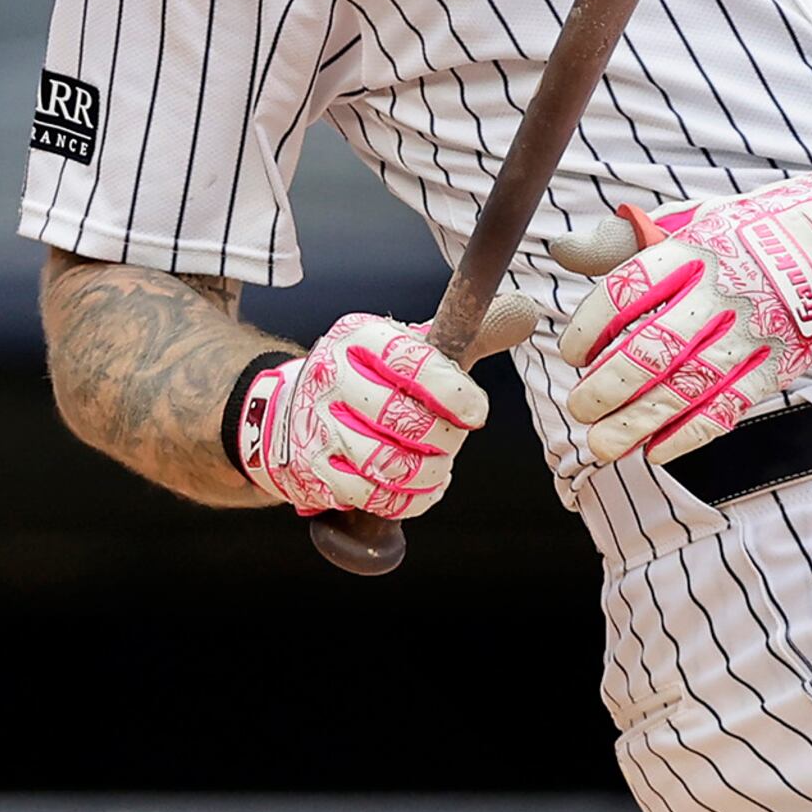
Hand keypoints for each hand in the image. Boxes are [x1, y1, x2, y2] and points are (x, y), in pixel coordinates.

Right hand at [233, 309, 512, 521]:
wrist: (287, 414)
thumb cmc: (368, 379)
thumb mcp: (405, 346)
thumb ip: (463, 336)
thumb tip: (524, 312)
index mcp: (358, 336)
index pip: (410, 360)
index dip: (452, 392)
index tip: (474, 411)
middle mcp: (330, 375)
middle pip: (402, 418)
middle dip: (443, 438)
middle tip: (453, 439)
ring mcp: (316, 424)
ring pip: (388, 462)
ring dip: (428, 472)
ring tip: (438, 466)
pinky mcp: (313, 470)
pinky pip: (372, 495)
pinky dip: (408, 499)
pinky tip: (419, 487)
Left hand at [550, 151, 811, 467]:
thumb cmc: (757, 230)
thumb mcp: (696, 219)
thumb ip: (627, 243)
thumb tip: (562, 252)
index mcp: (696, 246)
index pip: (630, 288)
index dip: (592, 325)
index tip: (571, 353)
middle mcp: (726, 288)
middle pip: (656, 344)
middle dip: (609, 385)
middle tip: (577, 409)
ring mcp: (758, 328)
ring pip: (690, 383)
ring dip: (641, 419)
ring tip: (602, 444)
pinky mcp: (785, 361)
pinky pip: (732, 403)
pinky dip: (692, 431)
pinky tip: (657, 451)